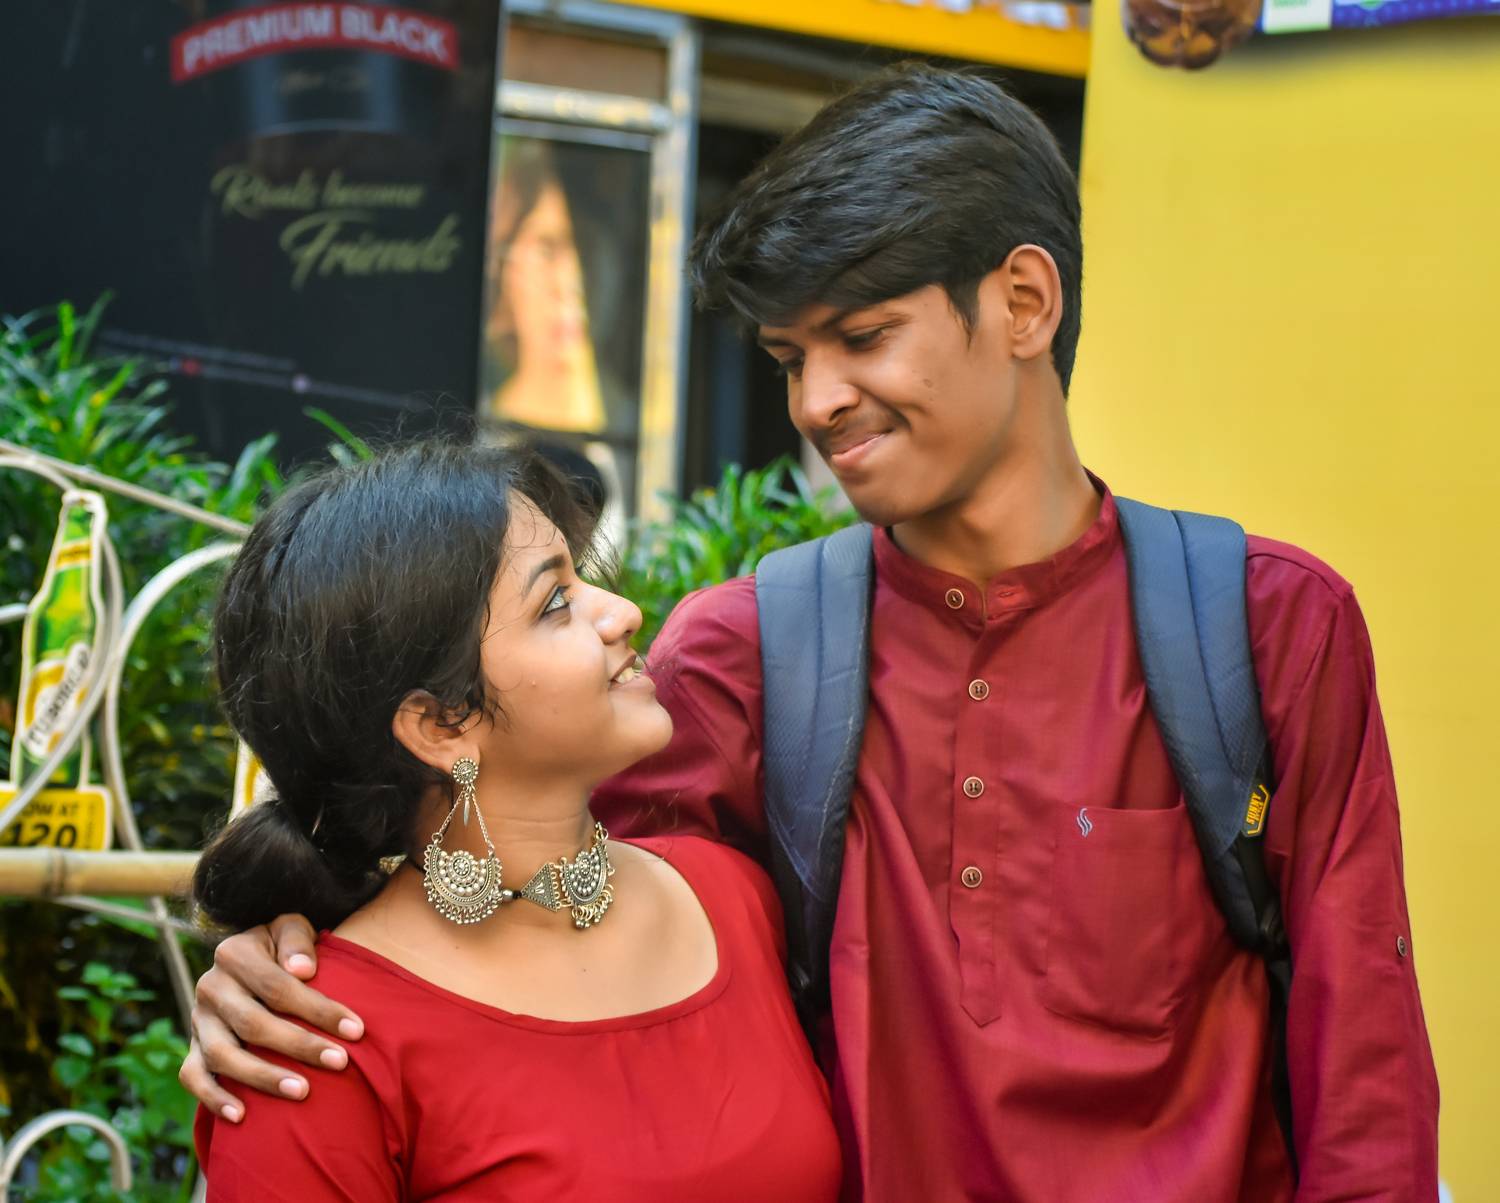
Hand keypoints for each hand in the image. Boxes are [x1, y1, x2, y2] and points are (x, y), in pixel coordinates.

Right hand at [179, 914, 364, 1119]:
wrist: (250, 958)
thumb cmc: (283, 948)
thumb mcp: (291, 928)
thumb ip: (297, 941)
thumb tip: (301, 970)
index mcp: (234, 953)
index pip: (278, 987)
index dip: (318, 1010)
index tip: (355, 1031)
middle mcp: (210, 986)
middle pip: (253, 1023)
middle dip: (300, 1046)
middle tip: (339, 1062)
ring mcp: (198, 1020)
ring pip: (223, 1055)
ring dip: (263, 1077)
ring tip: (302, 1091)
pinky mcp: (192, 1047)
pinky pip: (193, 1076)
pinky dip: (213, 1098)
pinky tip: (242, 1116)